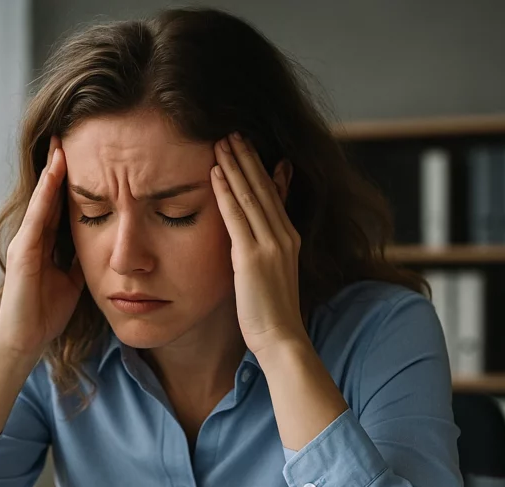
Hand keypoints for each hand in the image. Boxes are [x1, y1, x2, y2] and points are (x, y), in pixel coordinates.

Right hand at [0, 136, 84, 357]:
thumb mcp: (72, 281)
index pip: (58, 205)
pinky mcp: (23, 254)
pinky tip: (56, 175)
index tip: (84, 155)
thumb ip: (80, 260)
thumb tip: (101, 244)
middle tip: (68, 134)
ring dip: (51, 172)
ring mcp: (24, 244)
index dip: (69, 181)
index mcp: (43, 245)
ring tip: (61, 144)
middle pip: (47, 195)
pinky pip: (37, 218)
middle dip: (57, 166)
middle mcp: (30, 238)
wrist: (24, 341)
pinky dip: (46, 195)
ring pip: (41, 200)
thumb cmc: (45, 314)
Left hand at [211, 132, 305, 356]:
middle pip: (263, 187)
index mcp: (289, 239)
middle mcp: (283, 236)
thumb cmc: (271, 313)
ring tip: (222, 140)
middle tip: (233, 131)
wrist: (281, 338)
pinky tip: (215, 172)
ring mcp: (270, 245)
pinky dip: (226, 191)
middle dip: (248, 157)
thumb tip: (254, 236)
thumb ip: (266, 248)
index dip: (260, 168)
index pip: (273, 194)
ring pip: (251, 195)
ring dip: (236, 165)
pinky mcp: (253, 257)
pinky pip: (236, 216)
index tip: (247, 146)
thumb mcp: (273, 274)